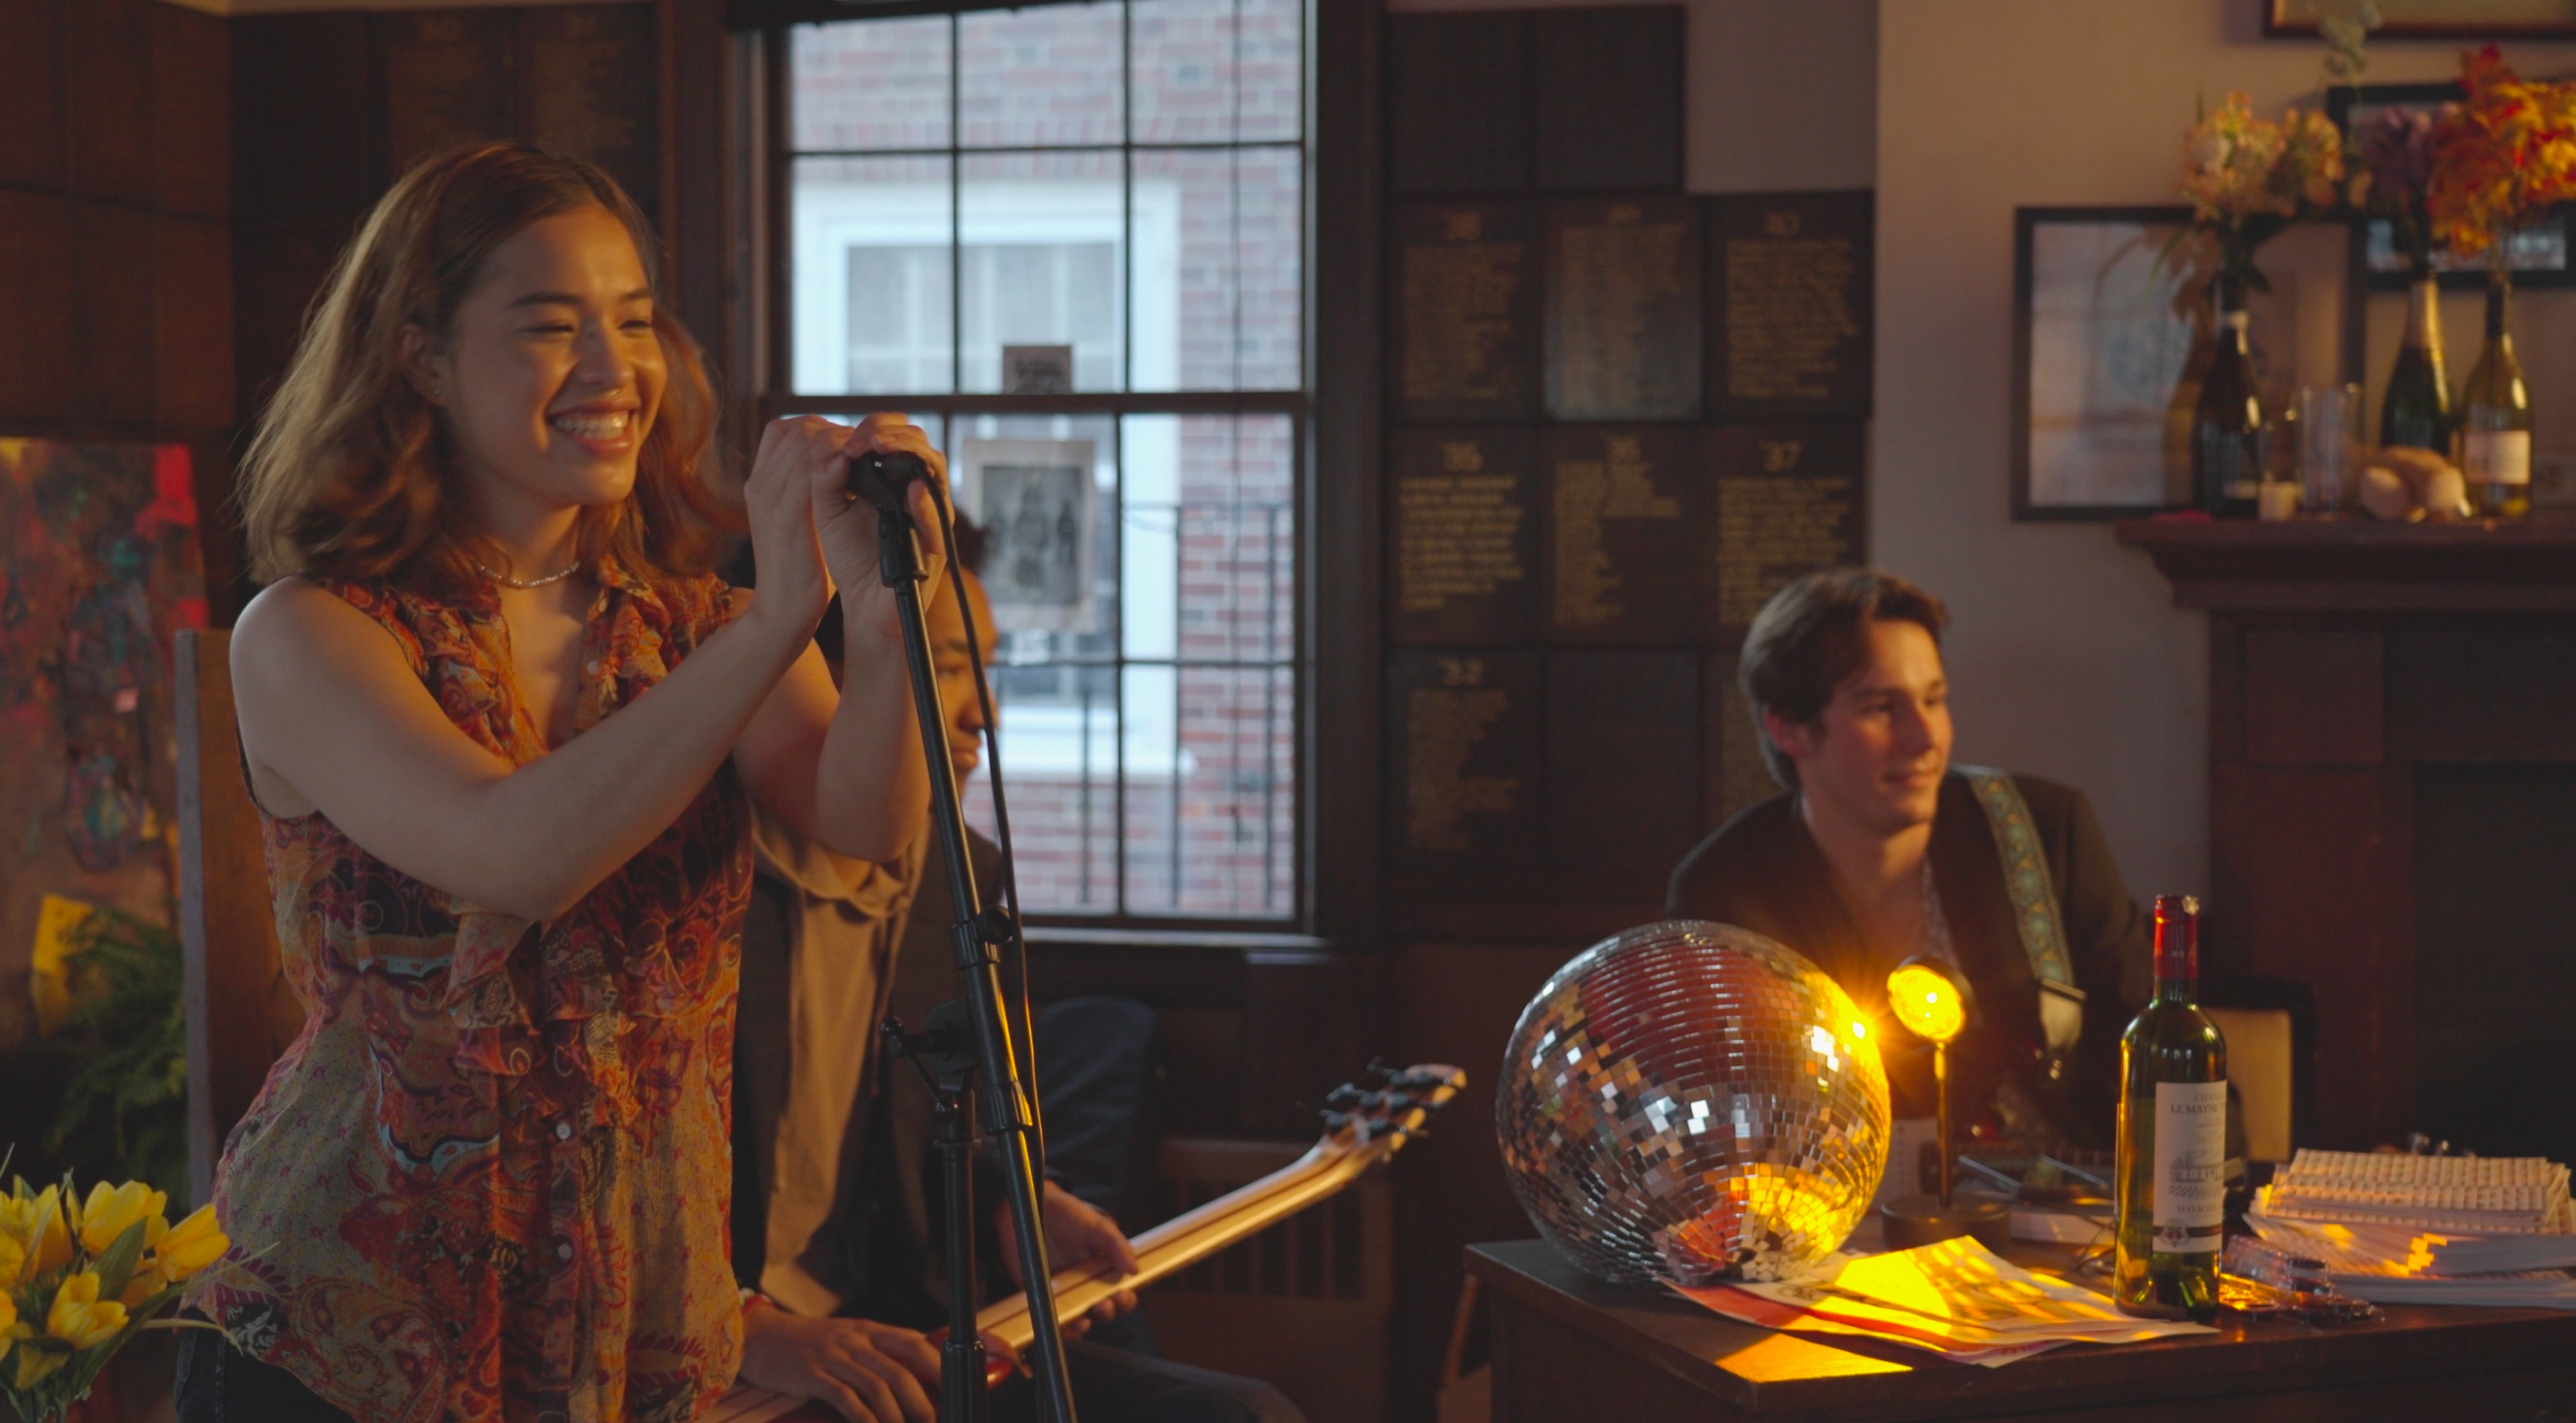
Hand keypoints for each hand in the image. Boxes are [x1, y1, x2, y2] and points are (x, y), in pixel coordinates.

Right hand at [739, 415, 856, 643]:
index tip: (843, 443)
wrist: (782, 608)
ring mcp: (771, 496)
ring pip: (805, 442)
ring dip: (841, 444)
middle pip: (796, 429)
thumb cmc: (797, 568)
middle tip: (860, 450)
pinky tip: (855, 468)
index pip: (781, 430)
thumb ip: (804, 490)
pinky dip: (835, 462)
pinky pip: (811, 469)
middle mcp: (760, 484)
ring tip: (863, 460)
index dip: (815, 429)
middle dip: (833, 432)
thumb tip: (834, 465)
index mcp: (759, 484)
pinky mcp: (788, 513)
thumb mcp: (794, 521)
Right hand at [739, 1303, 937, 1422]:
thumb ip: (881, 1351)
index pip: (916, 1342)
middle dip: (923, 1400)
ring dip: (897, 1414)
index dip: (941, 1362)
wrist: (760, 1336)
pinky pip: (846, 1398)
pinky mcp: (813, 1376)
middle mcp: (856, 1341)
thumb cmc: (809, 1341)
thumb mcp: (849, 1336)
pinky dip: (865, 1418)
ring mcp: (834, 1358)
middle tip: (934, 1420)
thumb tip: (920, 1371)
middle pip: (901, 1369)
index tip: (959, 1383)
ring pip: (878, 1386)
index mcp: (870, 1330)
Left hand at [813, 412, 948, 644]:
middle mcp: (916, 491)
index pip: (896, 437)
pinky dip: (926, 503)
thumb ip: (826, 478)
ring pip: (935, 472)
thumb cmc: (849, 555)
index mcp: (891, 478)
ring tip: (884, 448)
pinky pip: (938, 518)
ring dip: (912, 455)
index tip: (849, 437)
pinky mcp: (938, 544)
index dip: (875, 428)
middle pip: (920, 445)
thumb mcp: (828, 510)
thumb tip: (835, 447)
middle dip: (894, 434)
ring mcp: (930, 515)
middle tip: (866, 438)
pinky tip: (912, 490)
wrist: (864, 602)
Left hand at [994, 1181, 1141, 1334]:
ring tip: (1083, 1320)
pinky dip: (1061, 1326)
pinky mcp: (1043, 1297)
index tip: (1122, 1296)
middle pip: (1104, 1309)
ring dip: (1084, 1323)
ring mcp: (1065, 1293)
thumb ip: (1116, 1244)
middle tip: (1103, 1305)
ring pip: (1081, 1318)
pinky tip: (1065, 1323)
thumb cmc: (1067, 1214)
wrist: (1028, 1210)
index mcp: (1106, 1268)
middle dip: (1107, 1312)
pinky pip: (1054, 1319)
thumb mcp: (1095, 1224)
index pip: (1123, 1291)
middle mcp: (1088, 1284)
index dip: (1126, 1299)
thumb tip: (1135, 1269)